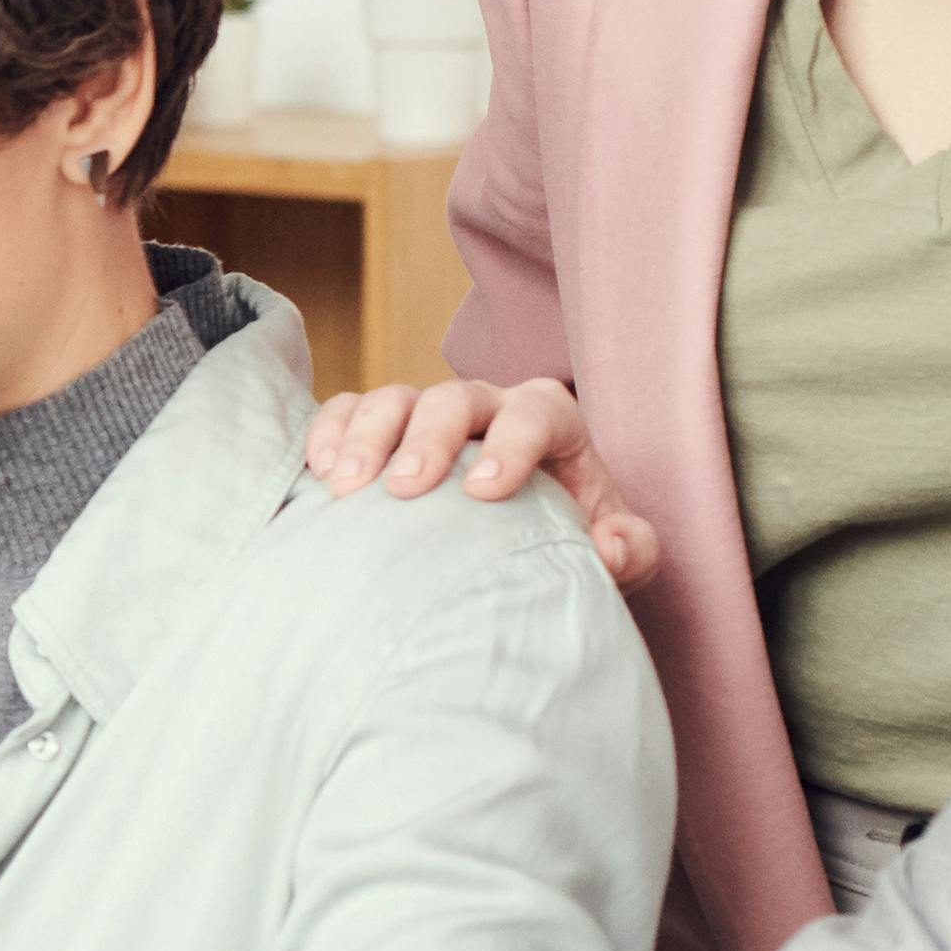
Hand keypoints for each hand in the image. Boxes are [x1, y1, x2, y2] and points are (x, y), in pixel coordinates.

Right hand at [298, 375, 656, 587]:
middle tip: (404, 489)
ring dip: (366, 436)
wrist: (516, 547)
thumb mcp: (615, 551)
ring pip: (394, 399)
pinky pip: (346, 410)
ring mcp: (426, 414)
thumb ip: (631, 548)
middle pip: (454, 398)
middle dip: (427, 439)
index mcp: (548, 422)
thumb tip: (609, 545)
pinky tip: (318, 475)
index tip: (484, 492)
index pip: (534, 414)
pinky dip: (328, 433)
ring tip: (345, 488)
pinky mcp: (378, 430)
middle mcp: (486, 407)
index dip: (511, 445)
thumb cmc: (567, 540)